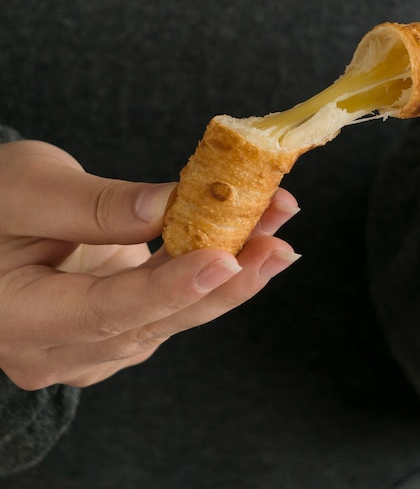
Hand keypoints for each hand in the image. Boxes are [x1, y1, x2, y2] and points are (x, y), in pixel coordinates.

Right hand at [0, 141, 299, 388]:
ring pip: (171, 318)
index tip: (225, 260)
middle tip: (278, 246)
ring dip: (230, 275)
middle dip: (223, 282)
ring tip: (275, 233)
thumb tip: (173, 205)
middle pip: (152, 322)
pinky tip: (248, 245)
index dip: (169, 288)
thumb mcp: (26, 187)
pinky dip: (210, 275)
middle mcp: (55, 347)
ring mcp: (88, 346)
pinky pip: (170, 308)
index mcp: (18, 316)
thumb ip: (94, 204)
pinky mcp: (115, 329)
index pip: (103, 311)